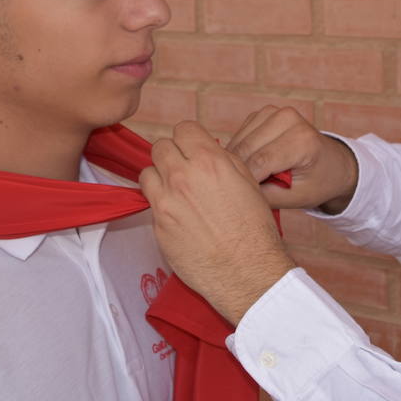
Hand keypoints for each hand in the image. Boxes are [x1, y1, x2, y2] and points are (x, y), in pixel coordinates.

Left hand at [140, 121, 295, 324]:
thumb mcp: (248, 182)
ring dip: (159, 177)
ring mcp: (166, 201)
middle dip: (171, 155)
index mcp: (210, 161)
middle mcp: (183, 176)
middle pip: (160, 146)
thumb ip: (223, 161)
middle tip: (182, 168)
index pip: (183, 129)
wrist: (246, 271)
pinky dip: (160, 204)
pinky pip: (150, 202)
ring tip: (175, 191)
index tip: (192, 148)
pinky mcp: (157, 225)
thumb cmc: (254, 229)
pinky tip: (178, 215)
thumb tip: (207, 152)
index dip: (189, 138)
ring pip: (147, 172)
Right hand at [227, 106, 358, 213]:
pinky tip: (252, 165)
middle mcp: (288, 118)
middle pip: (245, 150)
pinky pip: (239, 136)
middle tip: (244, 193)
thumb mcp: (296, 198)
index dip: (247, 183)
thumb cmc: (317, 182)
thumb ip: (265, 196)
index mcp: (302, 139)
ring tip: (252, 180)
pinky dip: (239, 153)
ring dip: (237, 163)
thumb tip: (233, 193)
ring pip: (238, 142)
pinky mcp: (263, 113)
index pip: (260, 162)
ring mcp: (274, 111)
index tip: (242, 200)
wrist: (333, 163)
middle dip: (240, 173)